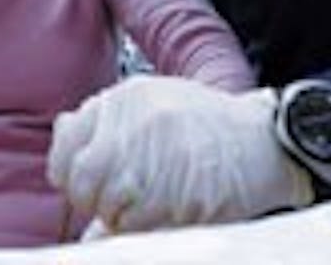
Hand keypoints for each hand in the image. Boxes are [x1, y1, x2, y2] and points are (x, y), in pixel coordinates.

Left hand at [48, 76, 312, 234]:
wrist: (267, 142)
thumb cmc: (210, 127)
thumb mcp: (152, 105)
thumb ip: (106, 127)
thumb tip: (63, 162)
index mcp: (123, 99)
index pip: (66, 149)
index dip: (71, 176)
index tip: (86, 186)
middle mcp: (131, 124)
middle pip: (81, 181)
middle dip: (93, 201)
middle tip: (116, 205)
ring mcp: (152, 158)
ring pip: (106, 207)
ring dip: (120, 219)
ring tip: (149, 208)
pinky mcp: (173, 194)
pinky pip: (137, 228)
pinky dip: (144, 231)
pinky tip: (167, 215)